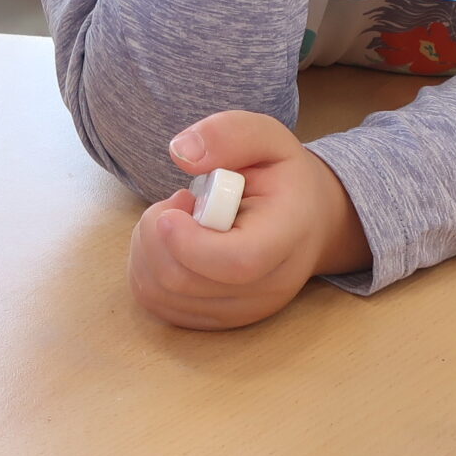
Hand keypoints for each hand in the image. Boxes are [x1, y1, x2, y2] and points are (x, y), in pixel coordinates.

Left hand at [127, 111, 370, 329]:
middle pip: (186, 281)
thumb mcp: (268, 139)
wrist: (309, 223)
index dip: (189, 242)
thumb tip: (181, 153)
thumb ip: (230, 134)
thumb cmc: (283, 178)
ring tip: (178, 219)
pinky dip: (146, 269)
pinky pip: (158, 304)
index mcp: (288, 237)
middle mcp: (269, 287)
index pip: (237, 262)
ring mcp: (242, 311)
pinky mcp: (216, 320)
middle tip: (179, 200)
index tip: (170, 209)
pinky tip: (171, 243)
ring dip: (148, 248)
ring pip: (163, 294)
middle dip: (158, 233)